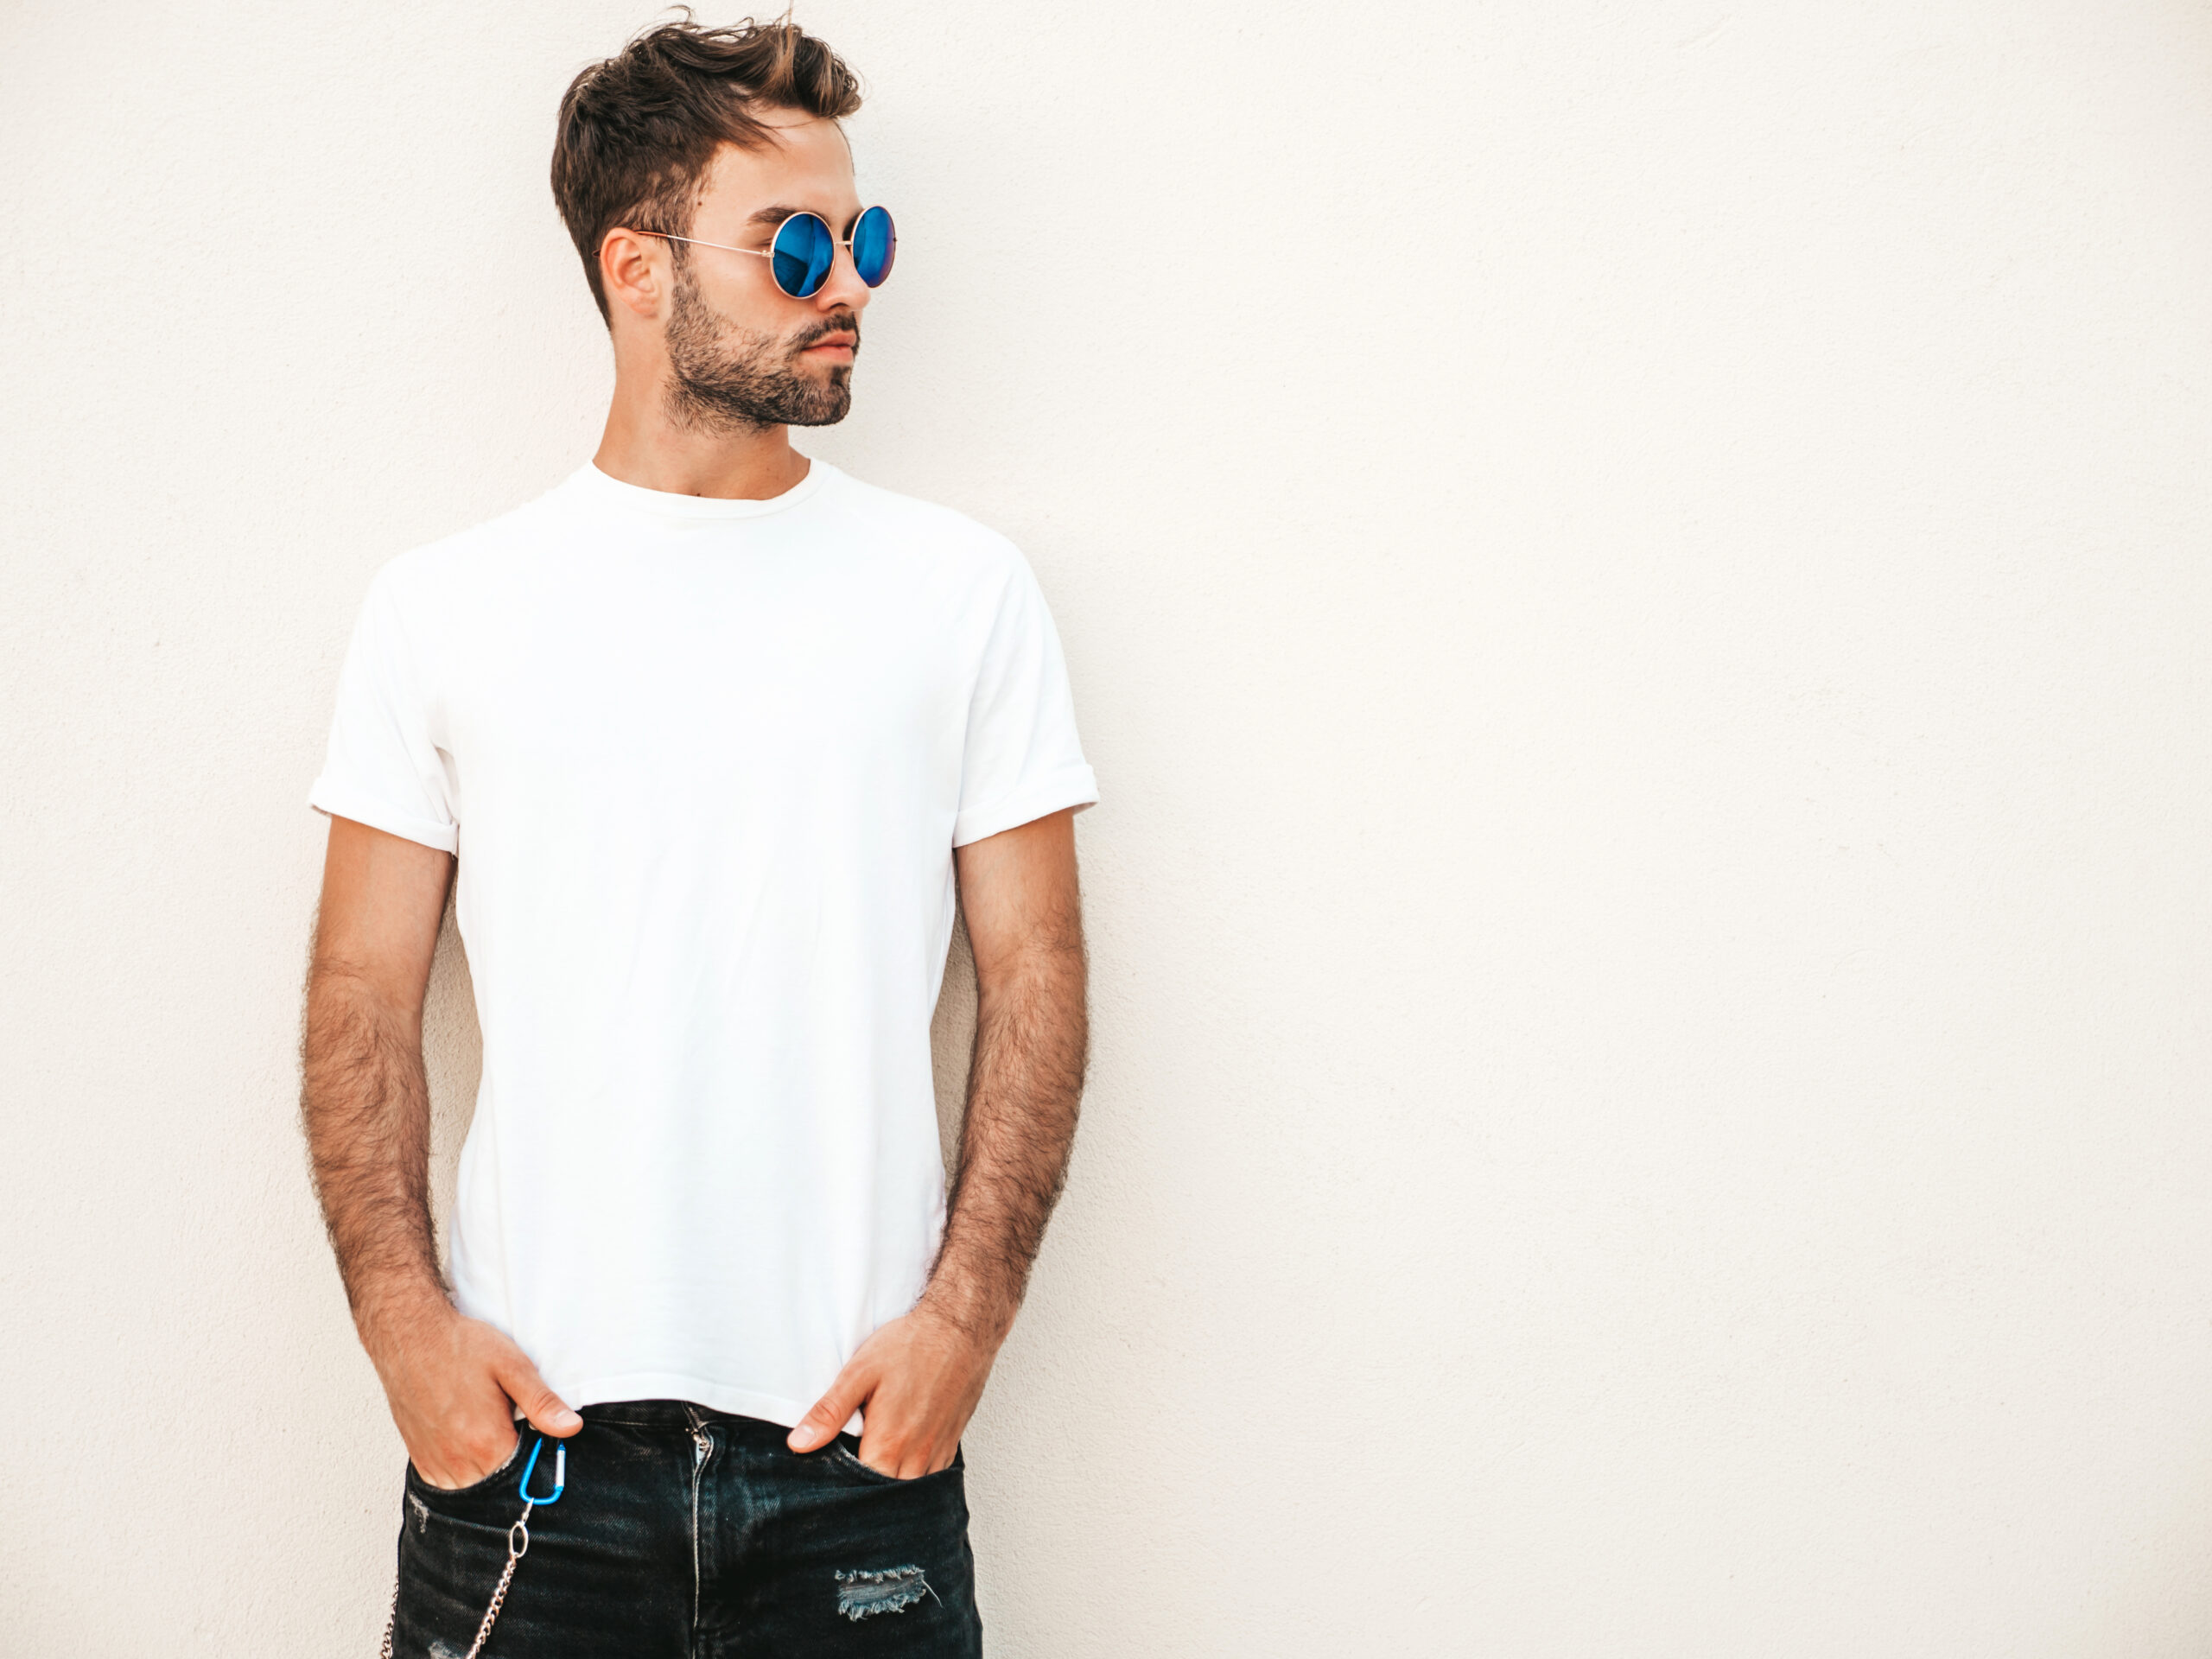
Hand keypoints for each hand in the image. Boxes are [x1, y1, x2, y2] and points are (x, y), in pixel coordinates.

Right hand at [365, 1296, 580, 1489]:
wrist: (411, 1337)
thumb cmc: (462, 1347)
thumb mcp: (512, 1367)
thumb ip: (543, 1403)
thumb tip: (572, 1428)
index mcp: (487, 1443)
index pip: (524, 1476)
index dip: (536, 1463)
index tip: (537, 1441)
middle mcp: (458, 1461)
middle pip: (498, 1487)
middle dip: (512, 1469)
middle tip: (513, 1432)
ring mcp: (435, 1462)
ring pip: (471, 1489)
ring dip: (486, 1473)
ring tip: (491, 1438)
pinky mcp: (419, 1458)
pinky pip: (445, 1484)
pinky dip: (461, 1473)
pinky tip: (469, 1446)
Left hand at [786, 1306, 998, 1477]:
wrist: (960, 1328)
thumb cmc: (911, 1346)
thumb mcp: (860, 1373)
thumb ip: (829, 1412)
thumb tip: (799, 1444)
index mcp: (889, 1444)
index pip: (860, 1493)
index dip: (841, 1494)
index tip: (826, 1485)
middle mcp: (917, 1456)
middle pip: (887, 1499)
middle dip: (865, 1495)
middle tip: (846, 1477)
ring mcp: (939, 1452)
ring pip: (911, 1491)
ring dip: (891, 1488)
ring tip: (872, 1469)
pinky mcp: (952, 1443)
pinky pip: (932, 1477)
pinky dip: (914, 1477)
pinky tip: (900, 1459)